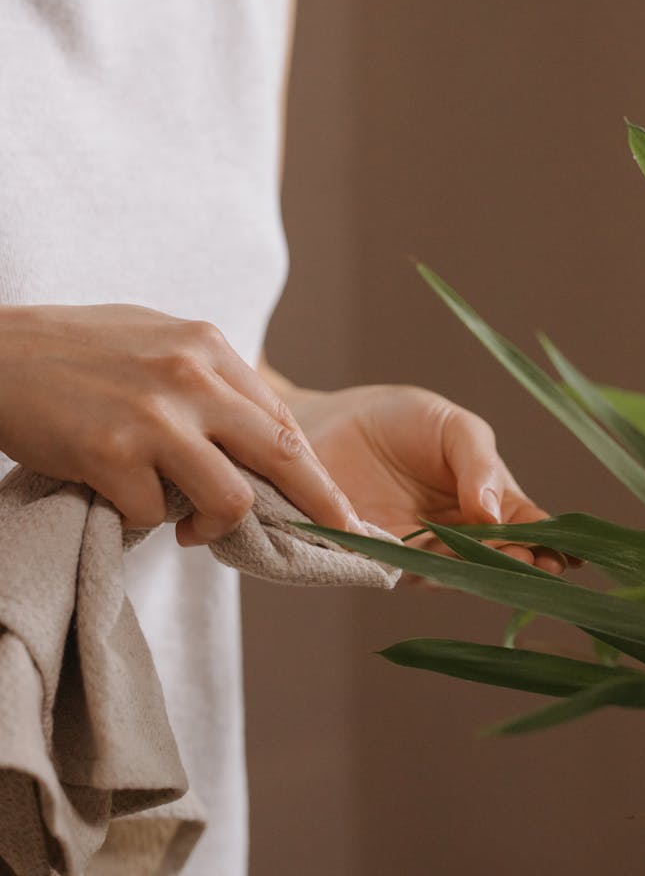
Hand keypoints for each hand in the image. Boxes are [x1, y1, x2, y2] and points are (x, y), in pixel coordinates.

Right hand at [0, 305, 363, 545]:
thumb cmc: (74, 349)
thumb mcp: (156, 340)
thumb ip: (208, 378)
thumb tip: (255, 427)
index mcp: (207, 346)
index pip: (282, 418)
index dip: (314, 469)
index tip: (335, 503)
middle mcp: (191, 376)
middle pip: (283, 454)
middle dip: (319, 504)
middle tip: (338, 535)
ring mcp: (153, 416)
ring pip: (230, 499)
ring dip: (215, 527)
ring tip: (189, 527)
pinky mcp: (112, 453)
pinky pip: (154, 515)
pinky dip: (140, 518)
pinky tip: (116, 497)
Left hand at [287, 383, 568, 574]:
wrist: (328, 424)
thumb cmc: (399, 420)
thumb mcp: (453, 428)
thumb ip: (479, 463)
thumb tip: (494, 513)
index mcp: (490, 499)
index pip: (529, 527)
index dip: (550, 542)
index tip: (566, 553)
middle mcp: (462, 533)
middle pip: (501, 558)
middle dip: (521, 564)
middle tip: (538, 565)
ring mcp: (423, 549)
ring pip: (460, 572)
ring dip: (481, 572)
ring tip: (501, 565)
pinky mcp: (382, 557)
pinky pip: (410, 571)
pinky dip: (429, 570)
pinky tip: (446, 563)